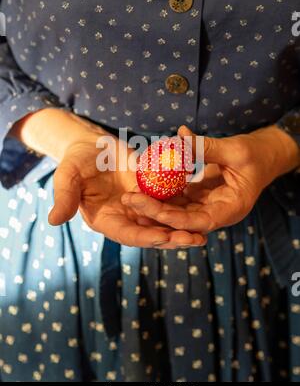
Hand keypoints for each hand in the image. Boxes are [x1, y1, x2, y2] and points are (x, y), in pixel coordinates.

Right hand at [48, 132, 205, 247]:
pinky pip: (168, 202)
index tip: (164, 237)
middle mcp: (125, 218)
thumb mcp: (68, 176)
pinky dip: (184, 206)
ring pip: (163, 221)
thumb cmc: (76, 160)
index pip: (126, 234)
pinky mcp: (151, 194)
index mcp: (105, 220)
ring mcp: (139, 208)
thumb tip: (53, 221)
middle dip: (172, 238)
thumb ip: (64, 197)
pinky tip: (204, 208)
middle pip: (150, 232)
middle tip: (195, 240)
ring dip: (183, 227)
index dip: (145, 236)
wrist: (91, 146)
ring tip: (205, 232)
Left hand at [121, 124, 299, 233]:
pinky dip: (162, 189)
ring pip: (176, 209)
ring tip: (130, 192)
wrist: (264, 155)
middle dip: (155, 211)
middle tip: (130, 198)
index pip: (198, 222)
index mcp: (230, 210)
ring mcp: (207, 205)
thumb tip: (179, 137)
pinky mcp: (199, 196)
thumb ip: (207, 148)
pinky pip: (178, 195)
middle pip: (182, 219)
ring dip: (154, 202)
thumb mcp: (235, 150)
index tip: (149, 208)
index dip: (173, 218)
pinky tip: (144, 180)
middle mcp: (216, 212)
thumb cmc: (256, 154)